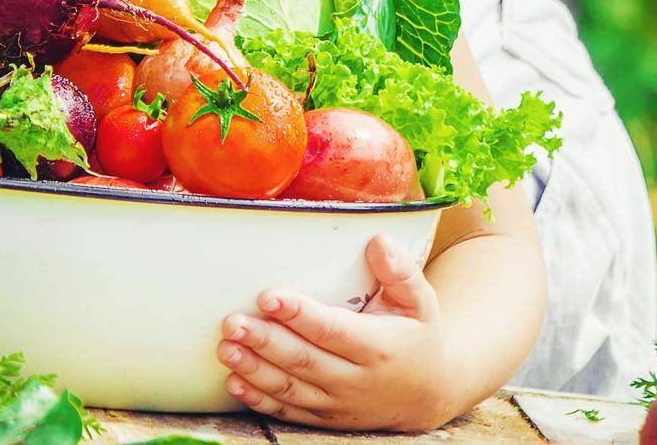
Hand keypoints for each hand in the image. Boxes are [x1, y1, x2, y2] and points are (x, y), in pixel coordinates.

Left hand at [216, 233, 457, 431]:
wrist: (430, 391)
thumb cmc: (418, 335)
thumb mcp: (421, 300)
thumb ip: (400, 271)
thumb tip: (378, 240)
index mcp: (378, 346)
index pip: (332, 330)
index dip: (299, 315)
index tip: (268, 297)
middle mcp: (356, 379)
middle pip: (303, 360)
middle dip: (265, 341)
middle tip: (232, 322)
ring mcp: (339, 402)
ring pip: (291, 388)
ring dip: (255, 370)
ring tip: (226, 349)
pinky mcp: (326, 416)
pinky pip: (290, 411)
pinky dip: (261, 400)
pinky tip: (235, 384)